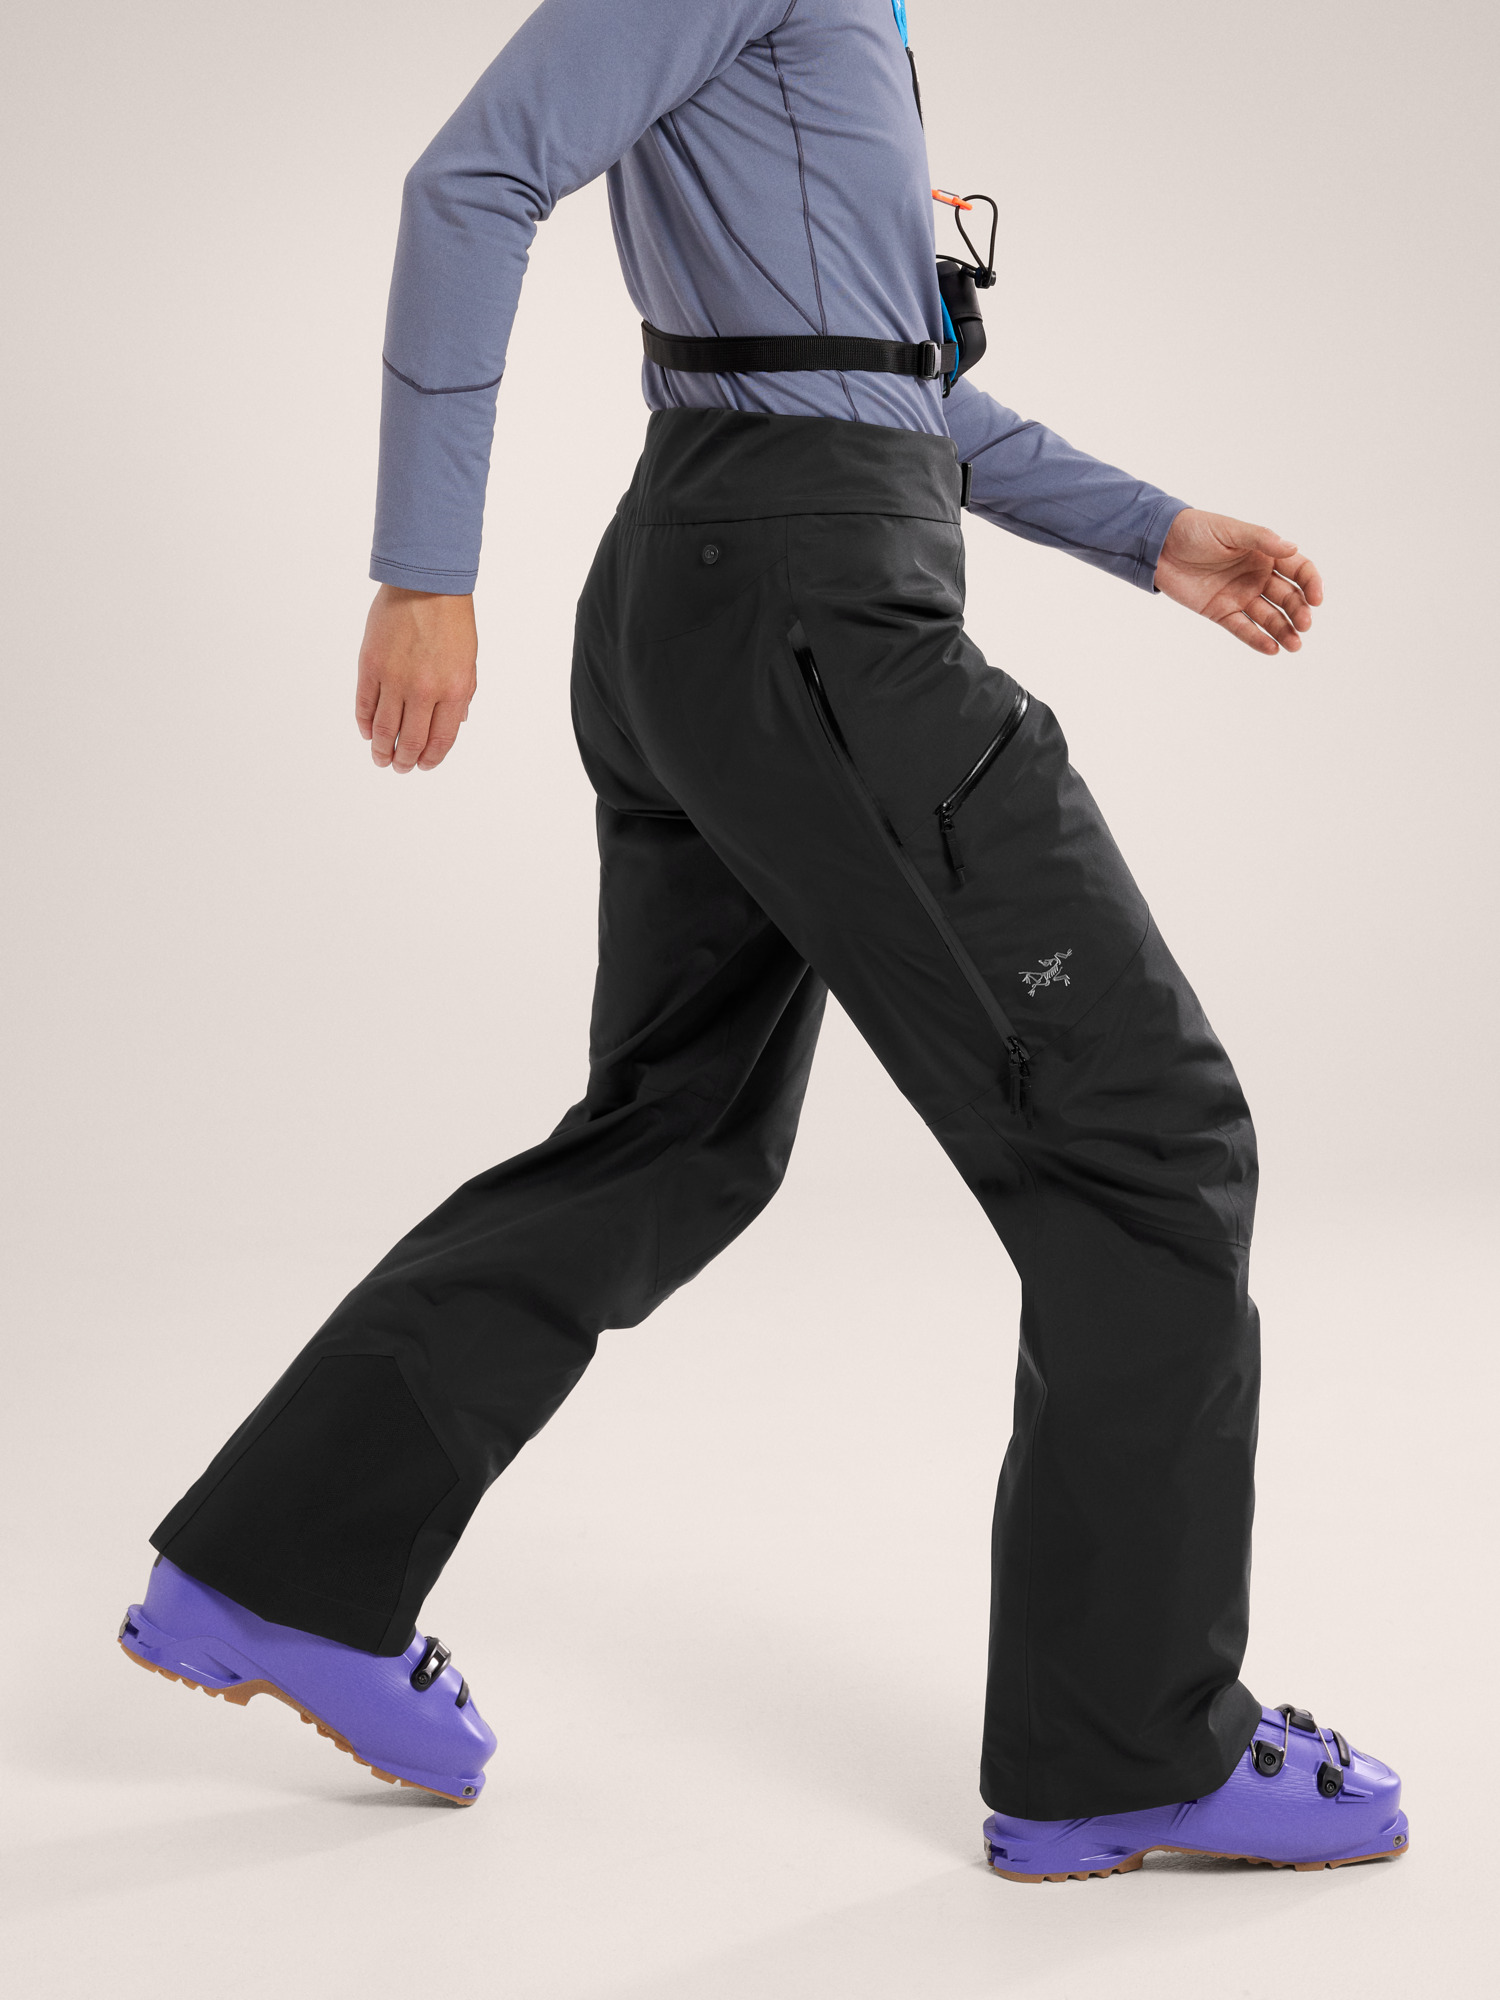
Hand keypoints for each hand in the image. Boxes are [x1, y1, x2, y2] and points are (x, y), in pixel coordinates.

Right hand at [355, 585, 477, 771]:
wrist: (425, 584)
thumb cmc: (452, 620)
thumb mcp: (468, 661)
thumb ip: (462, 695)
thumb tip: (456, 723)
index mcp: (453, 691)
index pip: (440, 739)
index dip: (431, 758)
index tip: (423, 765)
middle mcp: (424, 690)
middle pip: (411, 740)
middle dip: (405, 760)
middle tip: (400, 767)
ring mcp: (394, 679)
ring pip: (384, 729)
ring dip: (382, 750)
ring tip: (381, 759)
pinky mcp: (370, 666)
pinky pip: (365, 705)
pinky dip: (365, 724)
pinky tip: (368, 733)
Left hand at [1154, 508, 1322, 655]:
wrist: (1160, 545)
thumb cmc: (1196, 530)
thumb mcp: (1231, 531)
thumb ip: (1261, 539)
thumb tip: (1293, 548)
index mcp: (1265, 554)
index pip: (1298, 570)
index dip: (1311, 584)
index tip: (1316, 599)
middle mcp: (1257, 576)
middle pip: (1287, 597)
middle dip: (1298, 611)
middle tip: (1305, 625)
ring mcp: (1240, 595)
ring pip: (1268, 617)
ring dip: (1284, 630)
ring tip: (1295, 645)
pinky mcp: (1220, 611)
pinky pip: (1242, 628)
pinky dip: (1257, 638)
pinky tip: (1272, 648)